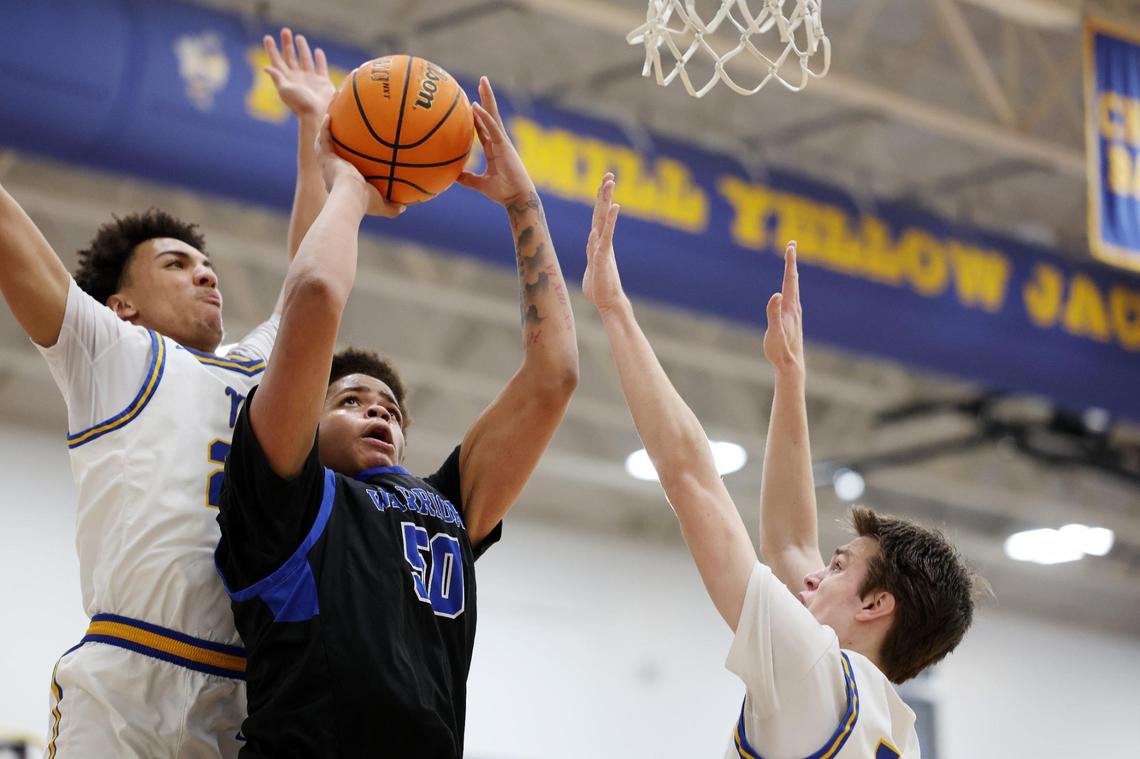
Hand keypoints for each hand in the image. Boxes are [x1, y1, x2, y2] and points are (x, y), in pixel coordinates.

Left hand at [263, 28, 335, 120]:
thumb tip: (266, 67)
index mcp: (286, 79)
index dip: (272, 49)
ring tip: (299, 37)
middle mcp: (297, 78)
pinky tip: (318, 51)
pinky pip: (320, 67)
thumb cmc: (300, 104)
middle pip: (290, 57)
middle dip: (287, 44)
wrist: (318, 114)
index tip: (268, 37)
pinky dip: (319, 59)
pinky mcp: (322, 82)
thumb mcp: (285, 90)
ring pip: (304, 59)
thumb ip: (277, 77)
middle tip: (285, 30)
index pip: (277, 60)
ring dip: (302, 48)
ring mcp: (310, 79)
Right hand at [316, 117, 404, 217]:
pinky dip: (325, 128)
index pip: (344, 172)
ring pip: (323, 146)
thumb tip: (404, 207)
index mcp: (343, 184)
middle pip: (333, 157)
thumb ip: (392, 206)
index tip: (353, 157)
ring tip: (329, 118)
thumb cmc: (366, 202)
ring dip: (326, 133)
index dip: (346, 165)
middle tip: (339, 134)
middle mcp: (332, 174)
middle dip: (334, 146)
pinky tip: (328, 116)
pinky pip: (324, 138)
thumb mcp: (382, 205)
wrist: (351, 197)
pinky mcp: (326, 158)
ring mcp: (328, 165)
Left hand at [456, 77, 535, 205]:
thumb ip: (468, 178)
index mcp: (494, 149)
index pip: (484, 127)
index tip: (471, 103)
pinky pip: (493, 128)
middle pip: (491, 115)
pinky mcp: (504, 146)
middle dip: (486, 98)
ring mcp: (502, 142)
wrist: (517, 199)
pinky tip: (475, 105)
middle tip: (482, 81)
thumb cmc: (503, 193)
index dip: (478, 115)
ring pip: (493, 115)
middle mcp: (499, 141)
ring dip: (487, 98)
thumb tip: (453, 176)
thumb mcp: (480, 184)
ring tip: (483, 82)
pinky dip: (484, 117)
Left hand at [583, 173, 624, 312]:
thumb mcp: (591, 266)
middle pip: (603, 213)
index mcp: (599, 241)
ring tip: (610, 186)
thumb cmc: (599, 288)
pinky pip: (603, 242)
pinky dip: (604, 229)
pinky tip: (606, 217)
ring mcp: (603, 250)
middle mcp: (603, 242)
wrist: (609, 302)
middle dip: (605, 193)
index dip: (601, 198)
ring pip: (604, 222)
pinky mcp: (602, 261)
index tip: (605, 181)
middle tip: (610, 175)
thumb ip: (591, 253)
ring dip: (607, 204)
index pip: (598, 215)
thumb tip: (592, 248)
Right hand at [763, 242, 804, 376]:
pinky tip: (790, 290)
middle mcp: (794, 308)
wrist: (791, 366)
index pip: (790, 280)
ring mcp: (795, 314)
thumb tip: (776, 295)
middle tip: (791, 245)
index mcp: (790, 308)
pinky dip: (791, 287)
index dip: (790, 262)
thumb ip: (774, 314)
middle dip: (791, 262)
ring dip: (792, 273)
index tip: (791, 246)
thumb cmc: (780, 351)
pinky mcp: (792, 320)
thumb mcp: (774, 333)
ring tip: (791, 263)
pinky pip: (792, 297)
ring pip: (794, 288)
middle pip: (794, 280)